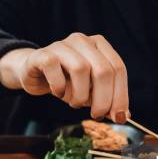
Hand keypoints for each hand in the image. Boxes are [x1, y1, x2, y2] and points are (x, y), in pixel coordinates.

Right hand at [0, 33, 129, 122]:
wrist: (33, 73)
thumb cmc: (66, 81)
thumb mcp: (90, 91)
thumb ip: (107, 100)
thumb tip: (124, 116)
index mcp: (99, 45)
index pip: (118, 69)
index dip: (121, 95)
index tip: (119, 117)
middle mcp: (82, 41)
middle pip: (103, 70)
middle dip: (103, 99)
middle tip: (96, 115)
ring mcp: (61, 45)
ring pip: (80, 69)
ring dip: (79, 94)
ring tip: (74, 102)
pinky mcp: (42, 54)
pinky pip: (54, 68)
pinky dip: (58, 86)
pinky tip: (57, 92)